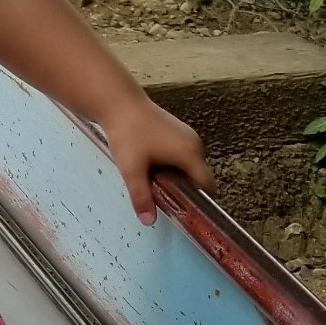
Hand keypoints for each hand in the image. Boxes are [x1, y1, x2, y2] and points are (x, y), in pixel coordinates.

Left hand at [99, 97, 211, 224]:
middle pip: (198, 177)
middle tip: (164, 202)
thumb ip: (141, 196)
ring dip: (176, 179)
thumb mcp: (131, 169)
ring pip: (189, 167)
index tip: (186, 215)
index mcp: (190, 154)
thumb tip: (149, 221)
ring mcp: (187, 135)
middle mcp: (195, 144)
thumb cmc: (127, 133)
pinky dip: (172, 167)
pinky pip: (182, 156)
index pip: (207, 186)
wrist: (118, 102)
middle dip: (185, 191)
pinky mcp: (178, 131)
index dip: (199, 202)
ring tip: (155, 186)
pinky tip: (152, 170)